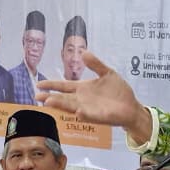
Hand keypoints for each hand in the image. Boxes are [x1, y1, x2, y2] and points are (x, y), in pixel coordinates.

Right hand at [37, 51, 153, 141]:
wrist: (131, 106)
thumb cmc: (118, 91)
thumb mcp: (107, 73)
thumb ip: (95, 64)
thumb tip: (83, 52)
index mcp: (83, 88)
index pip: (63, 86)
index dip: (52, 85)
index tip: (39, 84)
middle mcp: (82, 99)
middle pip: (63, 98)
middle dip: (50, 97)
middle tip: (38, 97)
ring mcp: (89, 109)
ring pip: (72, 107)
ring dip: (61, 105)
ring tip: (50, 102)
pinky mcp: (99, 116)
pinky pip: (90, 115)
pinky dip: (84, 114)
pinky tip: (78, 112)